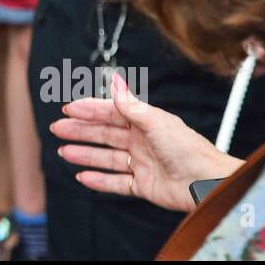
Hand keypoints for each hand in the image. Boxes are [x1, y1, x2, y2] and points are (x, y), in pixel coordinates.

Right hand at [49, 72, 244, 213]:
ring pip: (106, 157)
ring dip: (84, 154)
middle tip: (58, 129)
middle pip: (104, 134)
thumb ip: (129, 104)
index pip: (111, 113)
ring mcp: (141, 164)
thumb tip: (114, 79)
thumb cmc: (188, 148)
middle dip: (80, 131)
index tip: (68, 108)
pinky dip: (99, 180)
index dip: (89, 110)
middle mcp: (141, 141)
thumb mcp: (155, 121)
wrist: (206, 183)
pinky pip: (116, 182)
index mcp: (145, 122)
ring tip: (63, 152)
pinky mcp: (143, 186)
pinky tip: (82, 176)